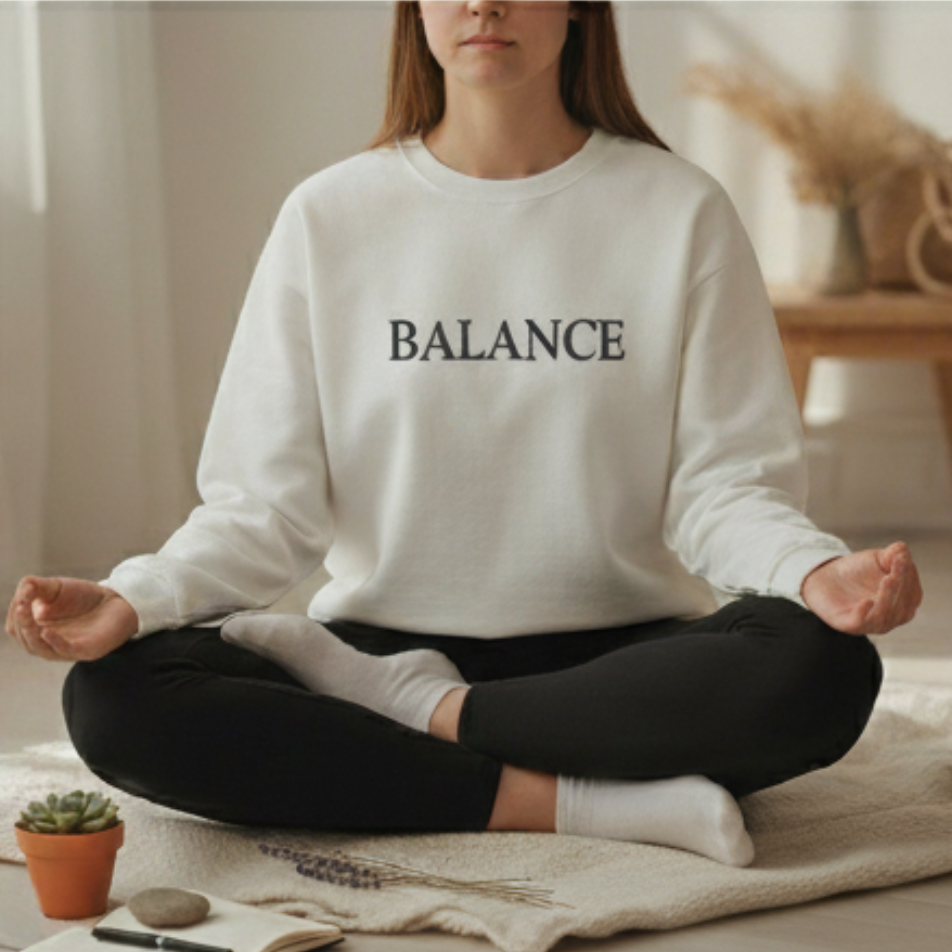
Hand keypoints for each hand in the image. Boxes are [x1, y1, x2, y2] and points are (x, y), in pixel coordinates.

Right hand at [5, 576, 138, 661]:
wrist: (119, 600)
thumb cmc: (84, 597)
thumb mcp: (55, 587)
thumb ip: (35, 586)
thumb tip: (23, 590)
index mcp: (39, 630)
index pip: (17, 628)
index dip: (15, 615)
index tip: (22, 597)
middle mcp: (50, 643)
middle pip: (26, 640)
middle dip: (21, 623)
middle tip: (22, 605)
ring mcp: (68, 648)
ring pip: (40, 649)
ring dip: (30, 634)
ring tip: (28, 616)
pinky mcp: (86, 650)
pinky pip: (65, 651)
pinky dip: (54, 642)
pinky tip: (46, 631)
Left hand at [800, 541, 922, 635]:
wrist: (826, 576)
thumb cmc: (858, 570)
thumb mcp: (878, 559)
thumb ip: (893, 554)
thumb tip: (902, 550)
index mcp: (903, 602)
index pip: (912, 593)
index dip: (908, 577)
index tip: (900, 560)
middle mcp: (891, 617)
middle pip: (901, 608)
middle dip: (900, 589)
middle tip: (893, 572)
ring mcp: (870, 623)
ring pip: (884, 617)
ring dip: (887, 600)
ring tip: (886, 581)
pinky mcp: (849, 624)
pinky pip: (860, 623)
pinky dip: (865, 614)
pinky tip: (866, 602)